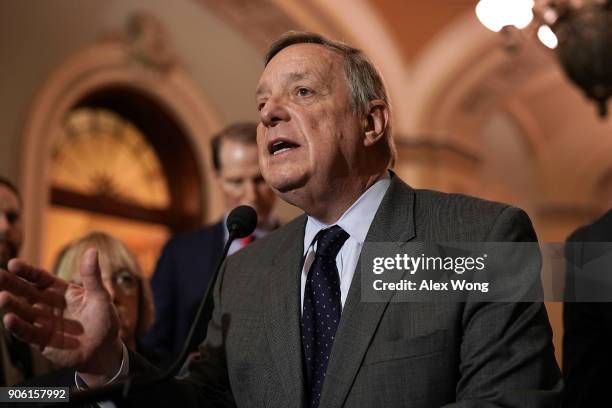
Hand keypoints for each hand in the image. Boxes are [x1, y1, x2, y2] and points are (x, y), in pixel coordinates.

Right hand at [0, 248, 121, 383]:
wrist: (104, 349)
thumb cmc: (103, 319)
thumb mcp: (100, 296)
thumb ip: (92, 276)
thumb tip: (91, 250)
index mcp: (59, 290)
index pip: (39, 277)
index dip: (26, 271)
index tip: (13, 264)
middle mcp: (46, 304)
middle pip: (25, 291)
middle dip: (10, 283)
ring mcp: (42, 322)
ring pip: (23, 311)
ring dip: (11, 305)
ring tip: (2, 297)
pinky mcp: (41, 340)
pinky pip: (27, 332)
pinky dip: (18, 326)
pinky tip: (8, 319)